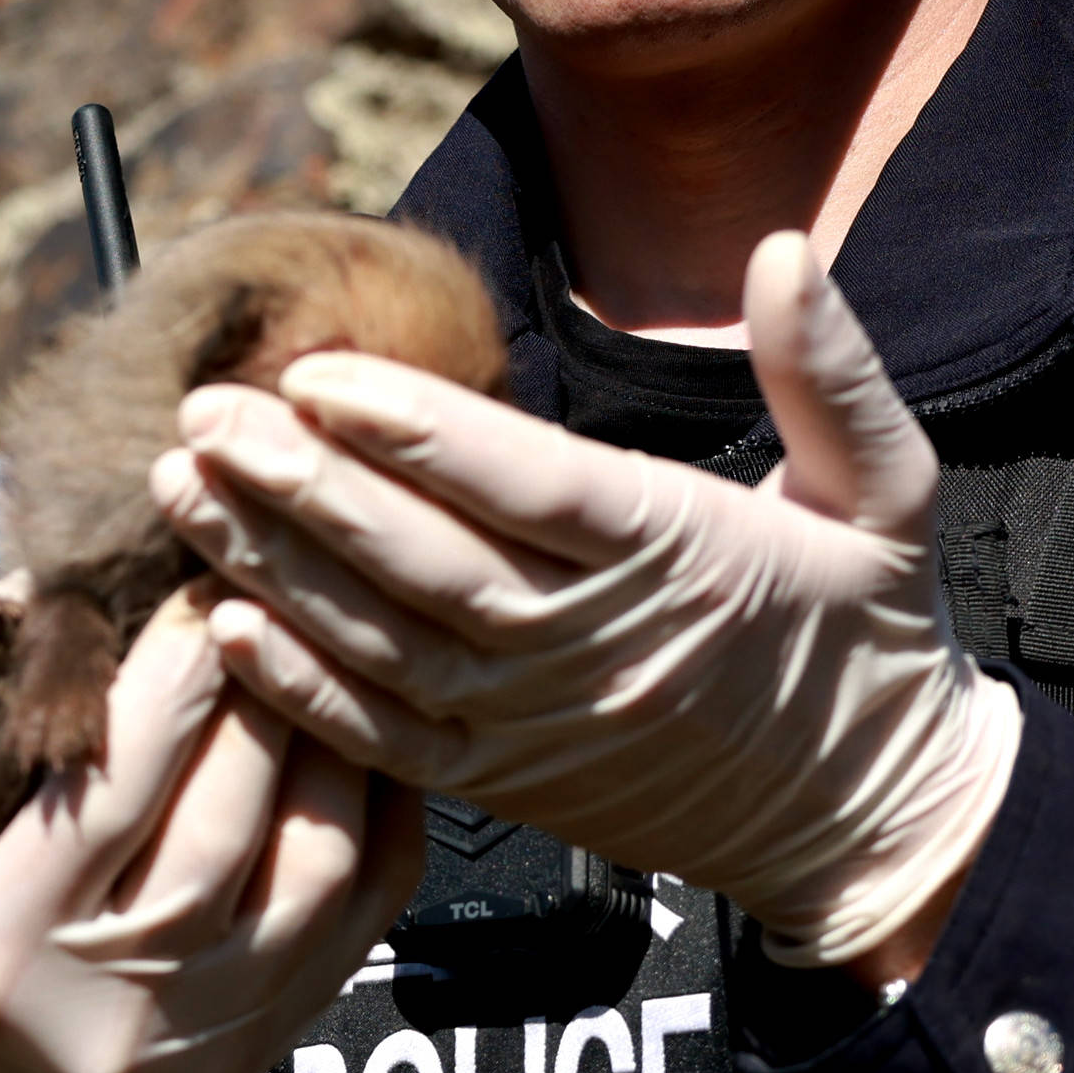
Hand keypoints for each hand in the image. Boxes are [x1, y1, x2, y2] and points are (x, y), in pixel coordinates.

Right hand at [0, 589, 424, 1072]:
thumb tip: (21, 597)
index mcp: (0, 945)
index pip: (107, 797)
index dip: (167, 680)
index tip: (195, 585)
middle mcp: (116, 997)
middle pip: (223, 823)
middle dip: (256, 692)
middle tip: (274, 592)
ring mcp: (215, 1023)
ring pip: (316, 861)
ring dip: (329, 741)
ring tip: (314, 654)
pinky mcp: (283, 1026)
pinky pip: (369, 901)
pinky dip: (382, 805)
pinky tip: (358, 732)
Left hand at [162, 231, 1017, 975]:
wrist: (866, 820)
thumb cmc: (870, 639)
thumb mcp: (890, 494)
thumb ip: (835, 373)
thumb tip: (783, 252)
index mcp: (677, 555)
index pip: (527, 485)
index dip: (416, 430)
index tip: (319, 370)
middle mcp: (592, 644)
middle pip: (425, 562)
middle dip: (302, 485)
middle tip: (204, 412)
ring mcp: (538, 722)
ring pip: (382, 644)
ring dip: (273, 565)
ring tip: (183, 488)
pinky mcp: (505, 781)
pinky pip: (383, 740)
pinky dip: (299, 688)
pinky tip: (222, 621)